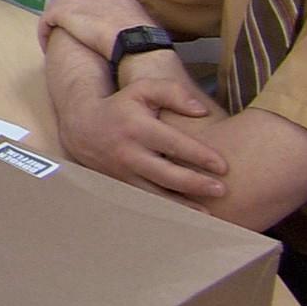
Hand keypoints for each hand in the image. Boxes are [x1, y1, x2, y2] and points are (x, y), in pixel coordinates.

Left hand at [38, 0, 155, 56]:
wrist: (134, 39)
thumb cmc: (141, 34)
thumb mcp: (136, 15)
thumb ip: (126, 13)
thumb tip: (128, 25)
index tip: (81, 11)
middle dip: (64, 10)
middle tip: (65, 28)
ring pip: (54, 7)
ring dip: (53, 22)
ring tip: (53, 38)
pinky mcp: (62, 11)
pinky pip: (45, 21)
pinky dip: (43, 32)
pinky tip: (46, 45)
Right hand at [62, 78, 229, 200]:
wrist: (83, 127)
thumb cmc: (122, 106)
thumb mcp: (143, 89)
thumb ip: (173, 92)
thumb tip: (202, 111)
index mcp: (137, 128)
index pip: (174, 144)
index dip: (199, 155)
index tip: (223, 166)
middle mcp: (129, 153)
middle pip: (166, 174)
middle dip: (195, 184)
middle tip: (221, 190)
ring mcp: (123, 173)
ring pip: (155, 194)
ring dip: (182, 205)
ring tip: (208, 213)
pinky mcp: (121, 186)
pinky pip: (146, 201)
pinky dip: (166, 210)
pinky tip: (184, 216)